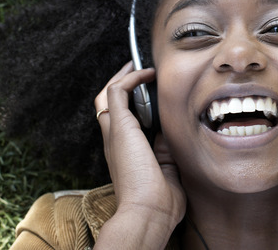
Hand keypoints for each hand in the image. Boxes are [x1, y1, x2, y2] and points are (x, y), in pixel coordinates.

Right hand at [93, 62, 184, 247]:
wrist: (149, 212)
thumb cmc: (160, 201)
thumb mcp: (167, 168)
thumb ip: (166, 148)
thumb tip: (171, 129)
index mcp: (124, 152)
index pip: (121, 120)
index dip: (133, 103)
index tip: (150, 91)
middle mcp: (114, 141)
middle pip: (107, 104)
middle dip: (123, 84)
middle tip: (141, 70)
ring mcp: (114, 133)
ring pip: (106, 94)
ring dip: (123, 76)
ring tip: (140, 64)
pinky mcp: (119, 127)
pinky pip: (117, 91)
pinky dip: (131, 77)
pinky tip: (147, 72)